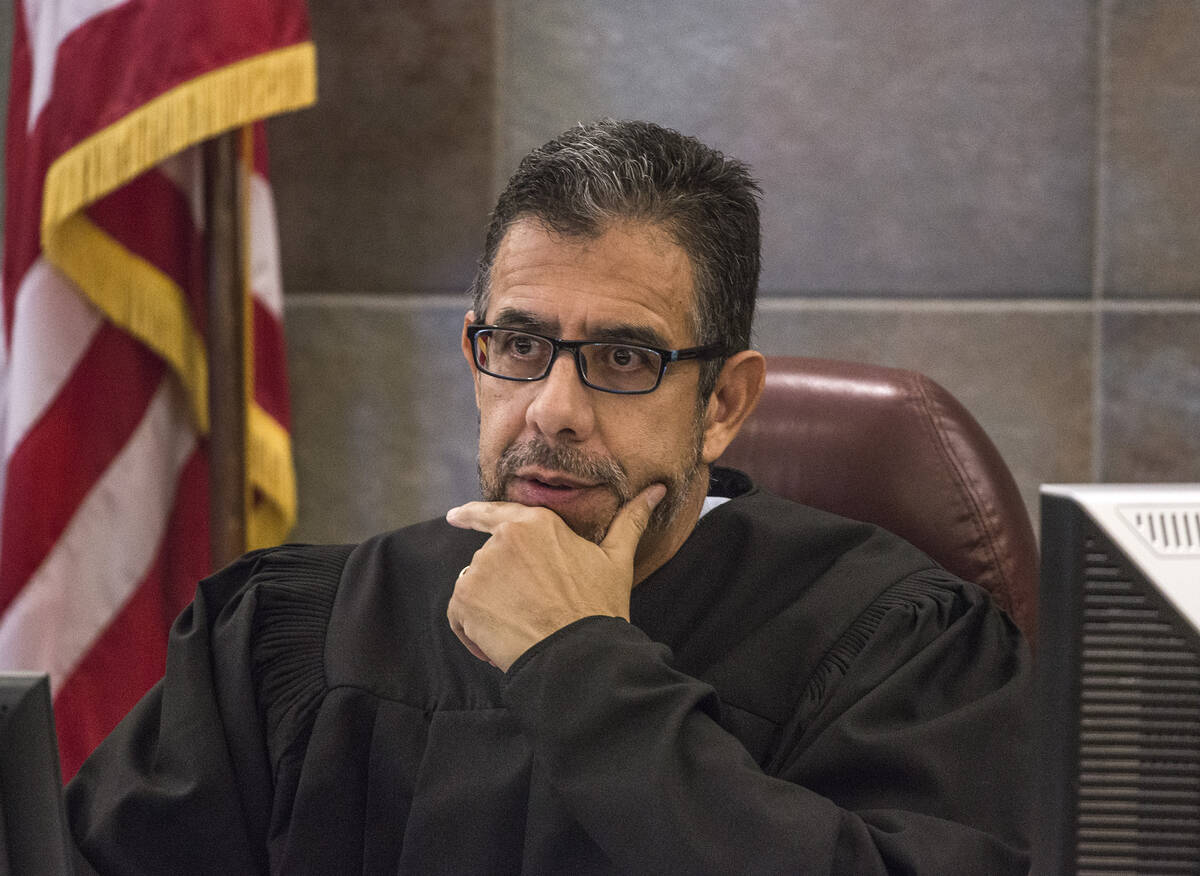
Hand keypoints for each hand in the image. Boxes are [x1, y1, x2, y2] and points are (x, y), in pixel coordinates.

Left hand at [444, 484, 665, 671]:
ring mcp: (480, 569)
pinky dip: (473, 631)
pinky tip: (499, 643)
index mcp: (534, 524)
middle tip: (534, 611)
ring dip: (489, 607)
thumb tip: (656, 490)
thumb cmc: (599, 607)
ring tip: (522, 627)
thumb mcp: (617, 559)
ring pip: (474, 587)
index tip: (454, 516)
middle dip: (503, 585)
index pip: (493, 513)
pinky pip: (459, 615)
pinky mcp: (465, 600)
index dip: (471, 515)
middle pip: (489, 561)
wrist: (579, 654)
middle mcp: (501, 540)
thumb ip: (630, 520)